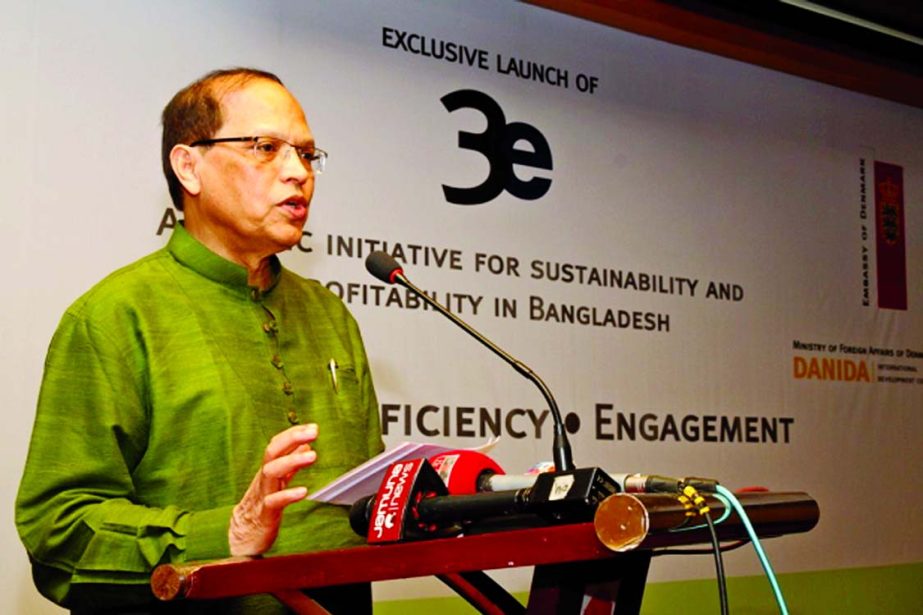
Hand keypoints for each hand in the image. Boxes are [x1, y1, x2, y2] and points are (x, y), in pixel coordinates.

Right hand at [228, 423, 317, 556]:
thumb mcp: (278, 481)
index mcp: (269, 469)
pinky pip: (274, 502)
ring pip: (272, 472)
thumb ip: (291, 463)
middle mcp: (265, 478)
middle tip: (313, 432)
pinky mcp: (265, 514)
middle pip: (273, 452)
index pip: (277, 444)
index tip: (312, 427)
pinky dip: (288, 495)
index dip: (293, 434)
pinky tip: (303, 491)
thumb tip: (304, 445)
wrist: (244, 535)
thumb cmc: (262, 505)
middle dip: (292, 438)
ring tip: (313, 455)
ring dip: (292, 461)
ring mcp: (263, 494)